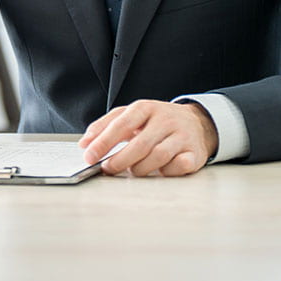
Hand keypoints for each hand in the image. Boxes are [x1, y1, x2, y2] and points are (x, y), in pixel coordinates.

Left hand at [79, 100, 218, 176]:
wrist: (196, 122)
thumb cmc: (156, 121)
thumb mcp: (131, 115)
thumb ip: (105, 126)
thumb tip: (84, 144)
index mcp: (146, 107)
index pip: (121, 124)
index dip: (103, 141)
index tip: (89, 156)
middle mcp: (165, 120)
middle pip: (140, 144)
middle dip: (119, 160)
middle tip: (107, 169)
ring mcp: (182, 136)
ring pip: (158, 157)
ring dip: (140, 169)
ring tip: (132, 170)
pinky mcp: (194, 153)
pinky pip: (177, 166)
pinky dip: (165, 172)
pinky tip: (159, 171)